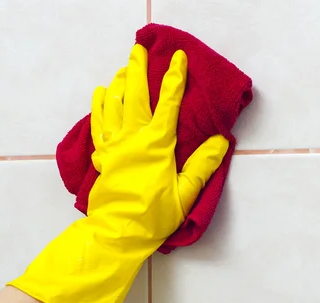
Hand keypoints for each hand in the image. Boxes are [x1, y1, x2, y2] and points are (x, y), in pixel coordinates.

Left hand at [8, 45, 228, 302]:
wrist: (117, 234)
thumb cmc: (153, 217)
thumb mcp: (185, 194)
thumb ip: (202, 166)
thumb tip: (221, 141)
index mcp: (156, 145)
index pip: (168, 104)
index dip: (175, 79)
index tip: (179, 58)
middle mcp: (132, 139)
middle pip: (134, 96)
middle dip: (137, 71)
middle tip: (139, 51)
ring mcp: (114, 147)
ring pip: (113, 106)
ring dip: (118, 84)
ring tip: (122, 69)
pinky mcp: (103, 157)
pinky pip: (98, 125)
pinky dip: (99, 107)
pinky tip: (100, 95)